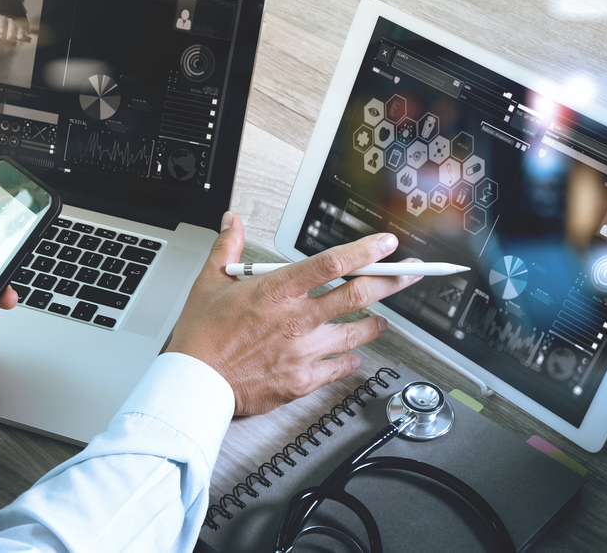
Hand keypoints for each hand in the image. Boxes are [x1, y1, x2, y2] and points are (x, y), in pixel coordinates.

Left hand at [0, 15, 30, 40]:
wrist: (6, 31)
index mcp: (2, 20)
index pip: (2, 21)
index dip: (1, 26)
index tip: (0, 32)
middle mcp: (9, 21)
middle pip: (11, 24)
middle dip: (10, 30)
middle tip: (8, 37)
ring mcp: (15, 25)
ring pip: (17, 27)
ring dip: (16, 33)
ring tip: (16, 38)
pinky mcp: (20, 30)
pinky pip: (22, 31)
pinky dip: (22, 34)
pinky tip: (20, 38)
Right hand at [165, 212, 420, 415]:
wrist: (195, 383)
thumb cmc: (201, 336)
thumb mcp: (209, 282)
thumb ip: (228, 248)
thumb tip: (234, 222)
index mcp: (276, 291)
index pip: (330, 264)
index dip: (364, 252)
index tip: (385, 244)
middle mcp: (296, 320)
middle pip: (356, 296)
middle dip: (391, 282)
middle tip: (410, 273)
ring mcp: (303, 351)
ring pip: (355, 333)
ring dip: (374, 324)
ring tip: (382, 320)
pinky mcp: (302, 380)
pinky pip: (338, 368)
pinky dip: (349, 360)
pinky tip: (352, 356)